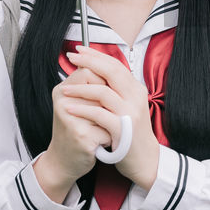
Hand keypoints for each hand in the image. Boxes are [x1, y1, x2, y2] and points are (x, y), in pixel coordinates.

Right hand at [40, 64, 114, 197]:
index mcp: (62, 90)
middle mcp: (63, 101)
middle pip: (100, 88)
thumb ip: (91, 85)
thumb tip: (115, 66)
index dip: (105, 80)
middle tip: (107, 114)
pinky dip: (110, 137)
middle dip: (109, 104)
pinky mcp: (81, 135)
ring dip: (111, 121)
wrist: (63, 161)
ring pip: (107, 110)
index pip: (89, 70)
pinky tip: (100, 142)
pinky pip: (108, 129)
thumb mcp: (79, 104)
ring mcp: (71, 118)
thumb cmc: (77, 130)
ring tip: (102, 129)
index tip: (109, 93)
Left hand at [63, 46, 160, 189]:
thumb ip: (116, 90)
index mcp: (136, 89)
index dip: (97, 55)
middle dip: (89, 62)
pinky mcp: (122, 129)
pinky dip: (82, 109)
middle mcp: (136, 97)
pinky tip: (69, 108)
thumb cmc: (130, 132)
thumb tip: (96, 71)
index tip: (80, 50)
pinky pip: (98, 114)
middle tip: (71, 56)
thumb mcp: (127, 106)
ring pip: (103, 92)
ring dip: (80, 88)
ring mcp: (130, 112)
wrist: (145, 159)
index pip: (116, 64)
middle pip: (111, 71)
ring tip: (64, 89)